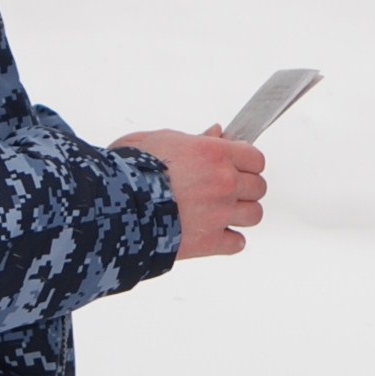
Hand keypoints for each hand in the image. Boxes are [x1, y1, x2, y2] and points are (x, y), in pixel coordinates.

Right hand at [111, 126, 266, 257]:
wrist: (116, 205)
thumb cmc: (131, 169)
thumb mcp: (161, 139)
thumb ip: (194, 138)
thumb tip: (216, 132)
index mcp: (215, 154)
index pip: (256, 158)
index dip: (246, 162)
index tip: (237, 166)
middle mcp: (224, 183)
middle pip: (258, 187)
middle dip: (244, 187)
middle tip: (225, 189)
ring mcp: (219, 214)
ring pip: (253, 215)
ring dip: (240, 214)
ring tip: (220, 212)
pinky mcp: (209, 242)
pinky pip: (237, 243)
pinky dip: (229, 240)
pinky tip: (214, 234)